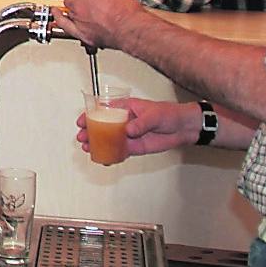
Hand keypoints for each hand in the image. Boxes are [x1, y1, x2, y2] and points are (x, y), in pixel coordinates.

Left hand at [53, 0, 146, 49]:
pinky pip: (65, 26)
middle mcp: (77, 5)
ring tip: (79, 8)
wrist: (129, 27)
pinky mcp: (82, 33)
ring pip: (67, 11)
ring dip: (72, 8)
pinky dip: (60, 20)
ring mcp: (78, 19)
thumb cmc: (124, 8)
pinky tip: (57, 16)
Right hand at [75, 98, 200, 158]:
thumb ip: (140, 123)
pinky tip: (103, 158)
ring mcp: (128, 135)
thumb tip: (129, 130)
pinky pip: (119, 151)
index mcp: (126, 108)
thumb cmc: (169, 113)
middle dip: (90, 132)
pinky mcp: (134, 147)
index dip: (90, 115)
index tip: (82, 121)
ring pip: (108, 140)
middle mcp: (125, 122)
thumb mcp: (153, 115)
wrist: (183, 127)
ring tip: (88, 148)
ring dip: (97, 144)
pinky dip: (111, 155)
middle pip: (102, 126)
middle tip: (82, 138)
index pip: (104, 110)